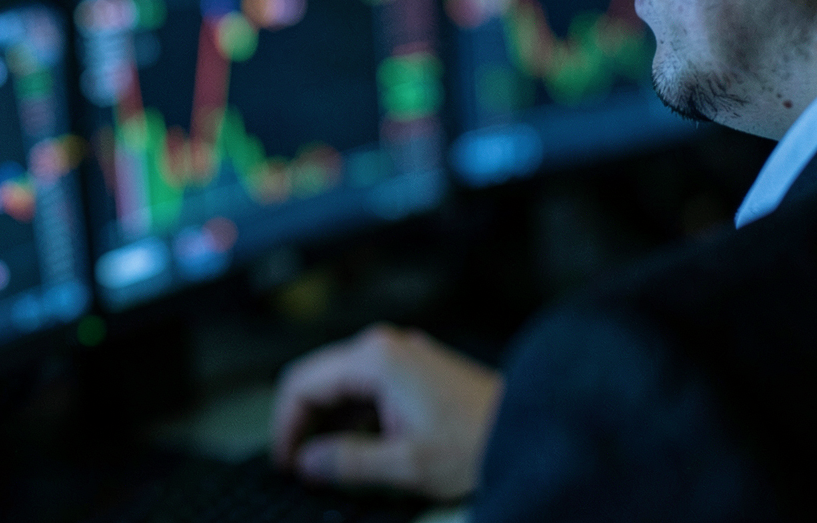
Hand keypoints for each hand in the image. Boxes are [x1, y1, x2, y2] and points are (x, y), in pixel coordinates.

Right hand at [271, 323, 502, 499]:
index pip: (302, 383)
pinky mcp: (414, 370)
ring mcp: (402, 355)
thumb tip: (309, 463)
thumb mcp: (406, 465)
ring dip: (330, 424)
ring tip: (332, 467)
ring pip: (341, 385)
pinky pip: (366, 388)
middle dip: (304, 424)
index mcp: (376, 360)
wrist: (531, 430)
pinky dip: (355, 418)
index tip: (286, 463)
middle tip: (302, 468)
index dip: (285, 427)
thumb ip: (348, 464)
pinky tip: (362, 451)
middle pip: (318, 380)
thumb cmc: (478, 442)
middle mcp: (386, 347)